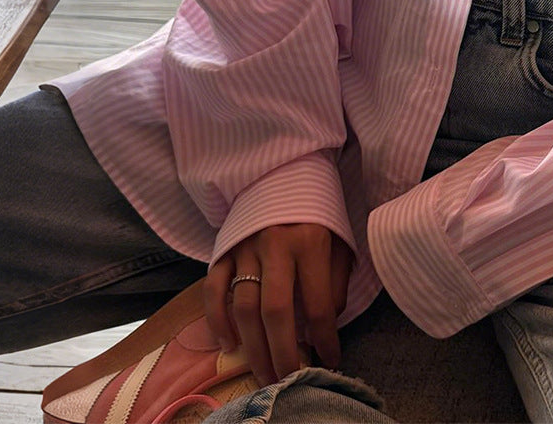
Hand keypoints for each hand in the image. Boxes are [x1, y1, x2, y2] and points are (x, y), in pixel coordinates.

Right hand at [205, 224, 352, 383]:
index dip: (325, 338)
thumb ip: (335, 281)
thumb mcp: (339, 238)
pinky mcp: (224, 248)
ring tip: (263, 374)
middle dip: (283, 353)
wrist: (286, 170)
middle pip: (276, 311)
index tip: (331, 360)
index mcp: (311, 242)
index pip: (318, 303)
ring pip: (244, 307)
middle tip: (288, 381)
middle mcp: (276, 245)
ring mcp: (245, 247)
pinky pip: (214, 290)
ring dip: (253, 347)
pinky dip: (218, 320)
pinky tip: (229, 343)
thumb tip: (325, 324)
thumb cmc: (318, 210)